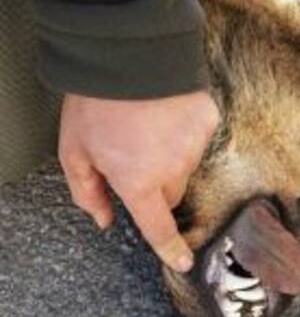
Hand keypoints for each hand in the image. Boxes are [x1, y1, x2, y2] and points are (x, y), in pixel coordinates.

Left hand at [59, 91, 218, 271]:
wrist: (128, 55)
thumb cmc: (95, 103)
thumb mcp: (73, 150)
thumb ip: (87, 192)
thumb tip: (104, 219)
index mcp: (138, 182)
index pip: (158, 227)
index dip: (170, 249)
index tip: (183, 262)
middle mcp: (172, 170)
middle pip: (170, 194)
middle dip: (155, 184)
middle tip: (134, 156)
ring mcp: (194, 145)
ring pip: (184, 166)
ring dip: (169, 156)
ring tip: (147, 126)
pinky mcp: (207, 121)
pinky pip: (197, 138)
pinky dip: (183, 132)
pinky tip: (164, 112)